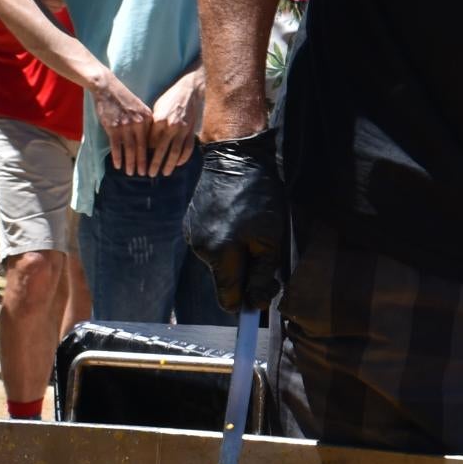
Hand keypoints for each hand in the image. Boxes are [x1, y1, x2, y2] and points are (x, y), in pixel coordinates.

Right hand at [90, 72, 158, 173]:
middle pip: (142, 147)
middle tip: (144, 174)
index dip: (152, 153)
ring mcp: (125, 125)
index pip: (151, 140)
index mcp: (147, 118)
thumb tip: (148, 139)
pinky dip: (117, 157)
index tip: (153, 163)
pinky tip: (118, 165)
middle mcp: (138, 123)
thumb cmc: (124, 98)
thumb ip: (145, 122)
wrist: (108, 87)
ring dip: (130, 163)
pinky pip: (116, 146)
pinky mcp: (113, 127)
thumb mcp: (140, 107)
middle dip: (143, 163)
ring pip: (129, 149)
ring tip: (131, 173)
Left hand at [144, 70, 205, 178]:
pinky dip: (183, 158)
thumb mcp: (156, 108)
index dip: (144, 153)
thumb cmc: (169, 98)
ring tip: (164, 173)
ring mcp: (183, 129)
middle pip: (161, 150)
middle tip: (149, 174)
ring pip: (175, 152)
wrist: (189, 89)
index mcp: (159, 120)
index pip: (149, 142)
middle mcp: (171, 126)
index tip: (139, 162)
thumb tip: (146, 141)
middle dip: (154, 164)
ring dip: (169, 165)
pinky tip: (178, 164)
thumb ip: (152, 125)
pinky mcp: (191, 130)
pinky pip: (188, 148)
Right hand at [185, 131, 287, 310]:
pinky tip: (236, 221)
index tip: (259, 306)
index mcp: (219, 254)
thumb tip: (255, 306)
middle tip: (265, 257)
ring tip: (250, 229)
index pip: (228, 299)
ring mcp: (192, 235)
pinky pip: (211, 245)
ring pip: (218, 263)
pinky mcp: (191, 223)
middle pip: (224, 281)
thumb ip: (262, 276)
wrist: (236, 157)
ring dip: (235, 256)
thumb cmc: (259, 196)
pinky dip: (225, 241)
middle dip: (244, 276)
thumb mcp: (271, 239)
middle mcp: (200, 248)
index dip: (245, 305)